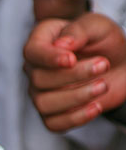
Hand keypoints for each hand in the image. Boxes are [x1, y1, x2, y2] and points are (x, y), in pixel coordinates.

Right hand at [24, 12, 125, 130]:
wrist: (119, 64)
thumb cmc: (103, 41)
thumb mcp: (96, 26)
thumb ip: (78, 30)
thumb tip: (61, 45)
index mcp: (41, 42)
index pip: (32, 52)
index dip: (49, 58)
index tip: (72, 60)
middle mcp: (35, 69)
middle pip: (39, 80)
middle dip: (74, 75)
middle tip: (103, 65)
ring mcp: (40, 93)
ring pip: (44, 104)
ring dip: (77, 97)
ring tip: (103, 86)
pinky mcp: (53, 113)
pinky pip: (54, 124)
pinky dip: (76, 118)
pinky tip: (96, 106)